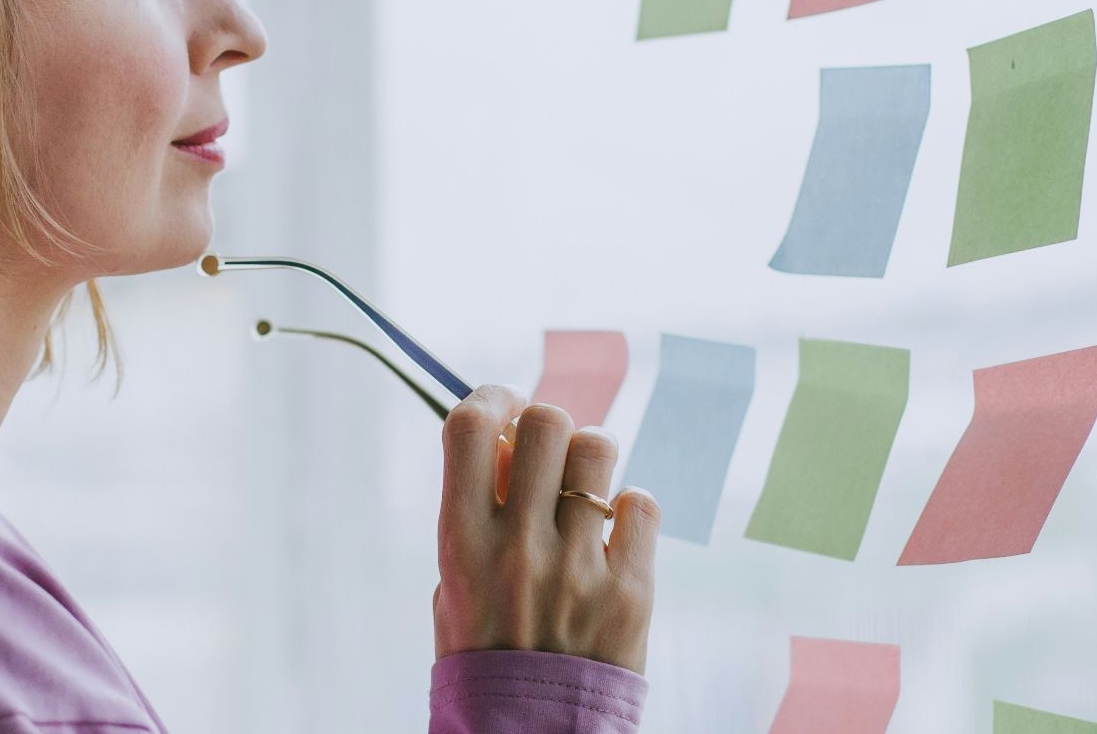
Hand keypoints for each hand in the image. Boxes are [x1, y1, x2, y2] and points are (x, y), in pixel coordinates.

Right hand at [433, 383, 659, 674]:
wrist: (529, 733)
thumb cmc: (485, 648)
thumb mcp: (455, 580)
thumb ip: (479, 510)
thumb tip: (514, 442)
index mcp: (461, 540)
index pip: (470, 426)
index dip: (491, 396)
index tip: (504, 407)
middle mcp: (518, 545)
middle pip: (546, 422)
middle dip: (547, 424)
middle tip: (548, 455)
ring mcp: (577, 566)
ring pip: (598, 450)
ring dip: (590, 459)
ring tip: (583, 492)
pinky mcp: (629, 589)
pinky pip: (641, 503)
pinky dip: (628, 509)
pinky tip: (613, 535)